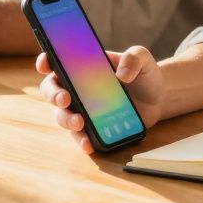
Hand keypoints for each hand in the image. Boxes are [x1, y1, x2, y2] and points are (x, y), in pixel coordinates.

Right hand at [37, 45, 163, 154]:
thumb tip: (122, 74)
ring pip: (62, 115)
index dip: (46, 61)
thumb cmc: (144, 74)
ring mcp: (83, 108)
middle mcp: (78, 87)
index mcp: (84, 65)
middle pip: (53, 89)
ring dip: (66, 119)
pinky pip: (80, 135)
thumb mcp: (143, 58)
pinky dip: (81, 140)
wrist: (158, 99)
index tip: (45, 64)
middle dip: (54, 95)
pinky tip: (89, 144)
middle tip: (66, 99)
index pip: (58, 61)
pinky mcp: (92, 127)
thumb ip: (134, 58)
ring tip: (80, 123)